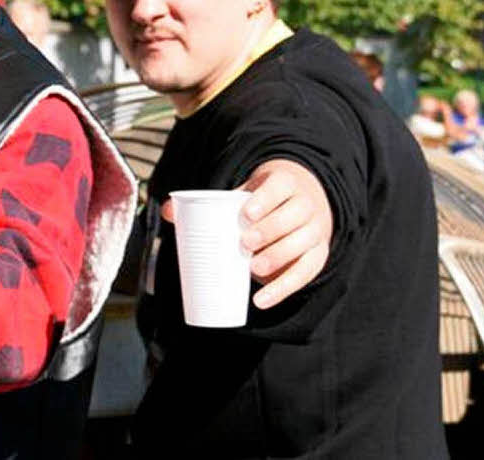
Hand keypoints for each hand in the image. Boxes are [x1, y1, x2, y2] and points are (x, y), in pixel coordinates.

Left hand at [160, 159, 331, 309]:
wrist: (297, 205)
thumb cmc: (260, 203)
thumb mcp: (241, 196)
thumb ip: (206, 204)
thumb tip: (167, 211)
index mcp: (285, 183)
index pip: (281, 185)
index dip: (266, 198)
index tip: (246, 213)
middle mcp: (305, 204)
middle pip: (296, 214)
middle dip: (271, 229)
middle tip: (245, 243)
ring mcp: (315, 230)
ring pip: (305, 241)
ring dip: (280, 256)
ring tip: (254, 267)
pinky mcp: (317, 255)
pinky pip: (306, 272)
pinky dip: (284, 288)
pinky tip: (262, 300)